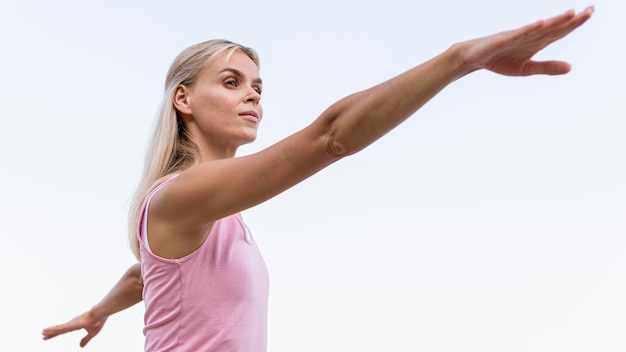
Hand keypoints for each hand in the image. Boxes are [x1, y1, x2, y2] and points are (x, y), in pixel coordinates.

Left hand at [42, 311, 106, 347]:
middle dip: (51, 333)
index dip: (56, 334)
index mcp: (76, 326)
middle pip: (59, 330)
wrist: (100, 315)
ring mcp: (71, 324)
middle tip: (43, 336)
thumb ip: (85, 340)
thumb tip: (81, 346)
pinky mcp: (72, 324)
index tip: (49, 336)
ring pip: (59, 328)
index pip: (63, 331)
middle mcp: (72, 324)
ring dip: (50, 331)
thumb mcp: (91, 334)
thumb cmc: (98, 322)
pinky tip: (48, 330)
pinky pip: (61, 328)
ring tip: (43, 332)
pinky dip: (54, 329)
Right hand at [459, 6, 593, 75]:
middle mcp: (530, 35)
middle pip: (554, 27)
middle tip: (591, 10)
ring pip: (539, 28)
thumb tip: (571, 67)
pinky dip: (529, 29)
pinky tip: (540, 24)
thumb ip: (547, 67)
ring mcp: (517, 36)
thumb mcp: (526, 68)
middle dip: (571, 20)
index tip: (589, 13)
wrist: (474, 58)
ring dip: (554, 21)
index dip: (574, 23)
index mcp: (537, 42)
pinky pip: (519, 34)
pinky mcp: (504, 39)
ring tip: (570, 14)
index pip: (559, 31)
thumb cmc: (499, 60)